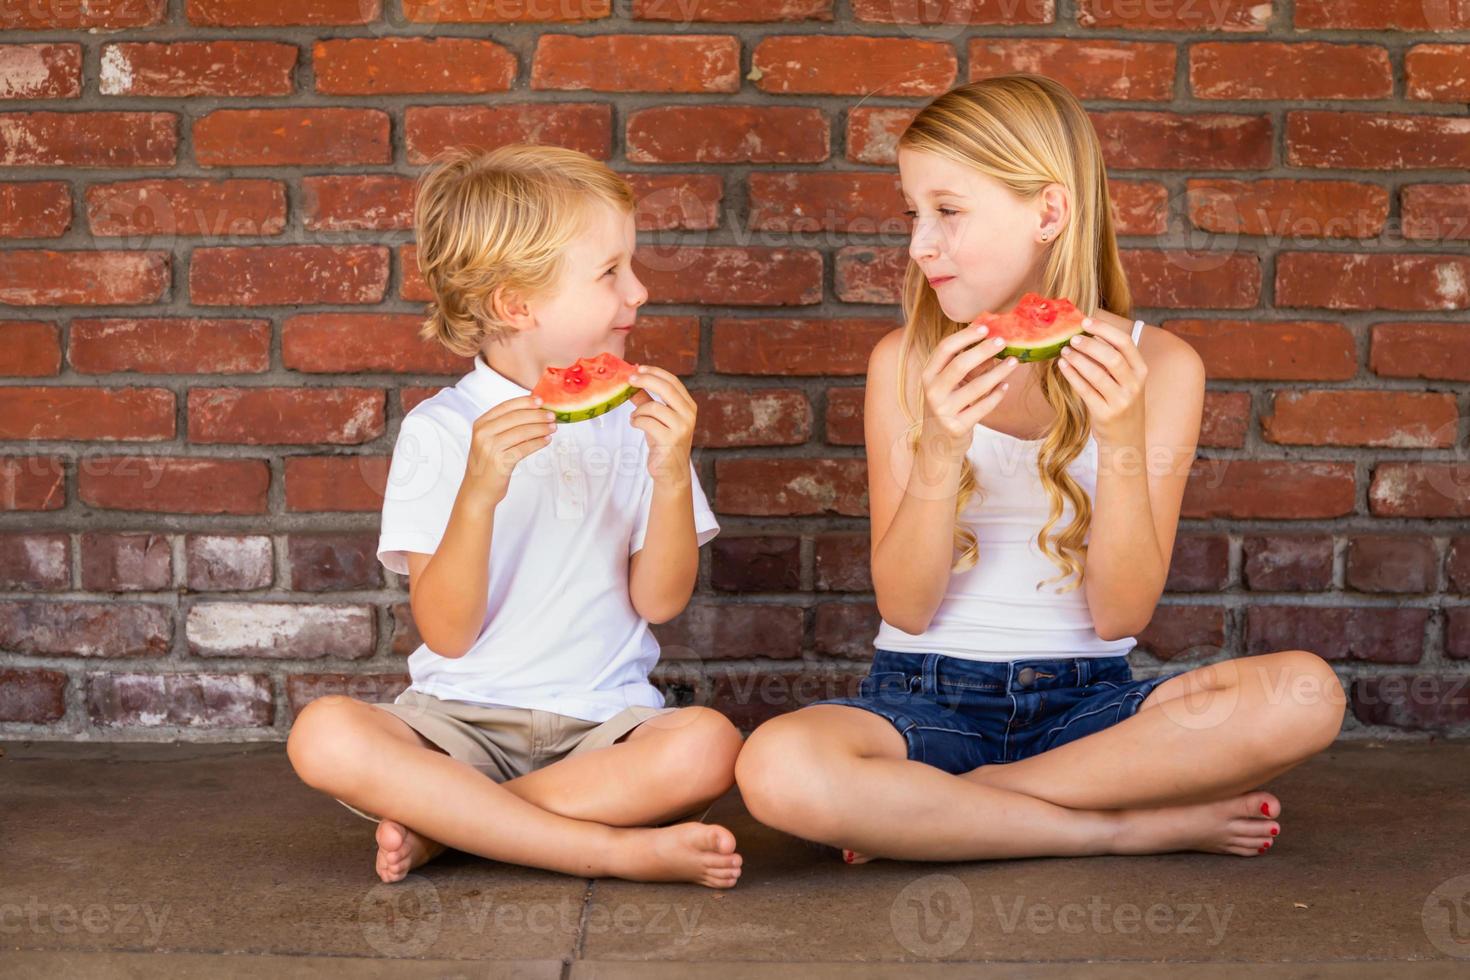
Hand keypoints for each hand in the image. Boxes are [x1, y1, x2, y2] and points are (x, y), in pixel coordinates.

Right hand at [463, 394, 555, 505]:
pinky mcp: (500, 462)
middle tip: (552, 416)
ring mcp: (490, 448)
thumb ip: (504, 426)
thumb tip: (533, 411)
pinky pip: (524, 448)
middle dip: (537, 415)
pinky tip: (547, 440)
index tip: (540, 400)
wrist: (477, 490)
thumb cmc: (487, 464)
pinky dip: (538, 443)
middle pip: (516, 418)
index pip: (505, 406)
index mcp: (480, 424)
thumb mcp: (489, 440)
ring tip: (553, 428)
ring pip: (522, 432)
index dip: (525, 402)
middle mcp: (483, 434)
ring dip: (541, 428)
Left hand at [627, 364, 695, 486]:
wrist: (671, 471)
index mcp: (688, 406)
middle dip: (645, 380)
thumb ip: (646, 399)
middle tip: (629, 380)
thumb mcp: (656, 417)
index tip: (637, 368)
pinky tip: (635, 424)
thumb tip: (632, 381)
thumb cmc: (663, 441)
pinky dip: (637, 421)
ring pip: (653, 407)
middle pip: (666, 388)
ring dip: (638, 410)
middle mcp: (688, 415)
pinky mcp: (671, 440)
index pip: (672, 381)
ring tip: (635, 417)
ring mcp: (681, 427)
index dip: (654, 372)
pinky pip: (647, 422)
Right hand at [917, 322, 1020, 461]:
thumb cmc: (948, 405)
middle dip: (983, 350)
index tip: (985, 327)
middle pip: (960, 364)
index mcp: (928, 375)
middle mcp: (932, 392)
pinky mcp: (957, 427)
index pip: (944, 349)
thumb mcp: (950, 383)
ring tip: (1014, 362)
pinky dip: (997, 395)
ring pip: (977, 386)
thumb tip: (991, 338)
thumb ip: (966, 364)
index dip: (965, 336)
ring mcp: (944, 411)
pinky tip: (1006, 386)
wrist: (938, 442)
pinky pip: (983, 407)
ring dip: (998, 372)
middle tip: (1002, 341)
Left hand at [1056, 317, 1148, 448]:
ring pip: (1097, 374)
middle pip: (1112, 357)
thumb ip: (1114, 361)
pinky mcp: (1105, 414)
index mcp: (1141, 371)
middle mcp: (1134, 385)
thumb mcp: (1127, 382)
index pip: (1125, 343)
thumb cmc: (1121, 405)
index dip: (1104, 329)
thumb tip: (1091, 333)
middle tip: (1072, 337)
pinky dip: (1072, 375)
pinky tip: (1062, 366)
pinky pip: (1085, 390)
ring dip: (1078, 359)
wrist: (1126, 441)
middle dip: (1090, 345)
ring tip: (1064, 350)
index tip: (1086, 321)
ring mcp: (1121, 401)